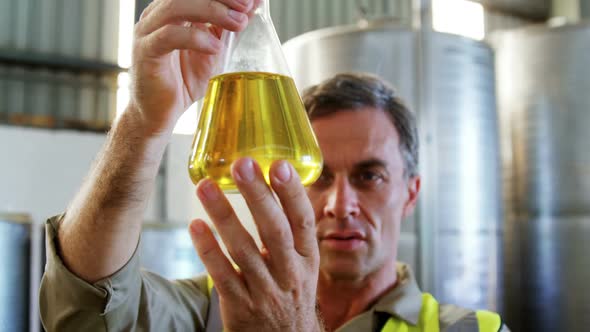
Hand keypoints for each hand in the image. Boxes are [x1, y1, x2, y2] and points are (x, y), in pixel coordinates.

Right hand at [129, 0, 256, 135]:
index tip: (251, 0)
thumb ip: (229, 28)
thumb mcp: (214, 50)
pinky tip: (215, 48)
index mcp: (172, 10)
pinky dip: (195, 38)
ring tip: (237, 24)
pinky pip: (169, 36)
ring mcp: (148, 31)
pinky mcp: (146, 51)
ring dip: (212, 11)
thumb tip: (254, 5)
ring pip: (176, 7)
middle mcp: (157, 15)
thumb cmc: (182, 80)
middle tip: (246, 6)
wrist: (159, 112)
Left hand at [189, 158, 322, 331]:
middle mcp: (290, 274)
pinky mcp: (240, 305)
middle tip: (242, 163)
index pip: (303, 221)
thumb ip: (293, 231)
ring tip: (206, 185)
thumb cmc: (290, 292)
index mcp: (308, 258)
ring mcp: (265, 291)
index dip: (292, 193)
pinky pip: (222, 274)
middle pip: (274, 231)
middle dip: (258, 196)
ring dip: (224, 215)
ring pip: (243, 250)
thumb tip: (279, 181)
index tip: (280, 164)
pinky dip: (208, 249)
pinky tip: (196, 225)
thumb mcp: (303, 264)